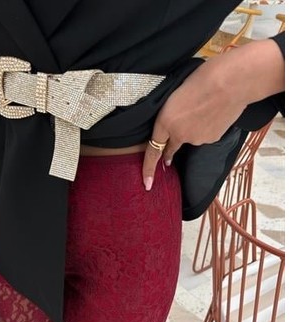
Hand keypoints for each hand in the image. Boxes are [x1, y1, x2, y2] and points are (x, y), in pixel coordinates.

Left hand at [142, 38, 284, 189]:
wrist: (233, 82)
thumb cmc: (204, 78)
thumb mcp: (177, 93)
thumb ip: (172, 112)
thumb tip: (176, 120)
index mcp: (165, 121)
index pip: (152, 151)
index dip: (148, 168)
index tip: (147, 184)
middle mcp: (179, 135)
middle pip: (171, 148)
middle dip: (168, 154)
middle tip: (168, 159)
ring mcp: (197, 140)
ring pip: (191, 139)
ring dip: (194, 130)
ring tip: (205, 109)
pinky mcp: (212, 139)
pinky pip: (205, 136)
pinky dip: (208, 128)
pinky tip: (215, 114)